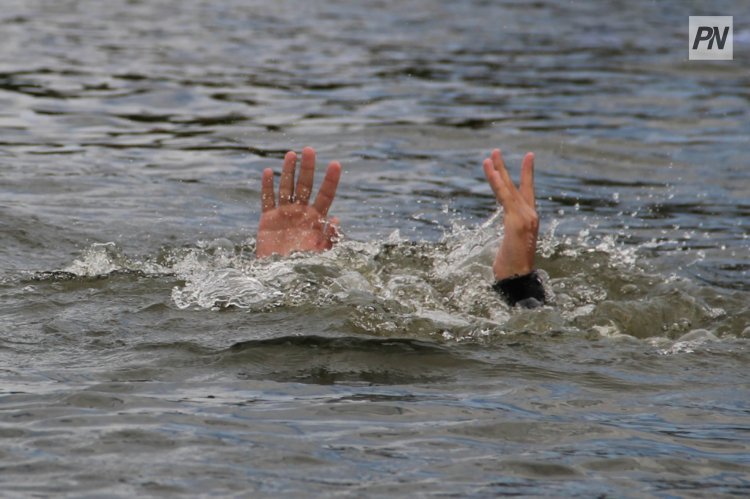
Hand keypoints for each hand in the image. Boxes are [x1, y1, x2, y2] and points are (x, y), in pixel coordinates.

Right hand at [256, 147, 341, 257]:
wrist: (280, 277)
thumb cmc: (304, 267)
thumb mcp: (320, 254)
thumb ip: (329, 237)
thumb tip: (336, 219)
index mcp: (316, 219)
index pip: (326, 195)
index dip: (331, 180)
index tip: (336, 164)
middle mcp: (301, 213)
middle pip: (305, 185)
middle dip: (308, 168)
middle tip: (310, 150)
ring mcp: (284, 214)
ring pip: (286, 187)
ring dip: (289, 171)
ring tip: (292, 154)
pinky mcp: (268, 220)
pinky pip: (267, 200)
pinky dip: (267, 186)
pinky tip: (268, 172)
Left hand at [483, 148, 538, 280]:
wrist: (519, 278)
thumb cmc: (513, 267)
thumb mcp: (510, 245)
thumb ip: (510, 233)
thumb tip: (507, 235)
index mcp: (529, 219)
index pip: (527, 191)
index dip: (526, 173)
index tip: (528, 156)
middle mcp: (530, 215)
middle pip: (515, 185)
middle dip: (504, 167)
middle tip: (495, 150)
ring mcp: (524, 217)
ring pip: (508, 188)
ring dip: (497, 171)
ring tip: (489, 156)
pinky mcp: (515, 221)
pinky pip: (504, 197)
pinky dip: (496, 182)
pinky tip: (490, 171)